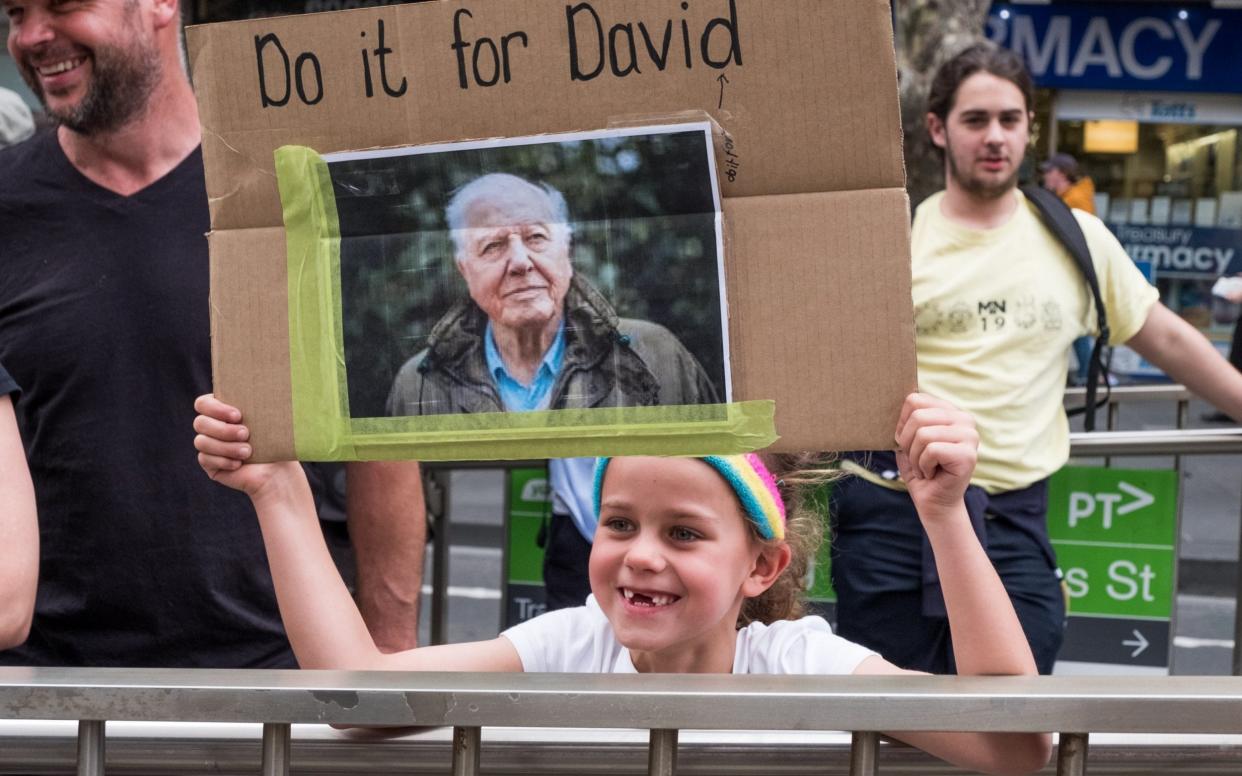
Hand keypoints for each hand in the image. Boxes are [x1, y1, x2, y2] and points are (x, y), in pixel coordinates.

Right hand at [193, 394, 298, 499]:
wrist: (280, 470)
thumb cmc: (277, 441)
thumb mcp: (269, 418)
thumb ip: (259, 401)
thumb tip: (262, 379)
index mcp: (223, 411)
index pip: (203, 403)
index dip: (216, 408)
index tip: (238, 415)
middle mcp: (213, 427)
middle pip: (200, 422)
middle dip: (223, 429)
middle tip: (246, 434)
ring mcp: (209, 446)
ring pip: (201, 441)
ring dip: (226, 447)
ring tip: (248, 452)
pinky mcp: (209, 464)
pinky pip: (205, 459)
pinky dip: (223, 461)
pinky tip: (239, 464)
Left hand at [894, 393, 978, 516]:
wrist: (933, 502)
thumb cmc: (919, 469)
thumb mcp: (908, 440)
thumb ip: (906, 419)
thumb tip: (890, 399)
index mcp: (950, 410)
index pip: (914, 400)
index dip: (902, 424)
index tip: (908, 443)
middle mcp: (965, 419)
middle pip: (917, 416)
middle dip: (907, 442)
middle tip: (916, 459)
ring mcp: (970, 436)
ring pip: (923, 434)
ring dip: (915, 457)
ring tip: (924, 468)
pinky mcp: (968, 455)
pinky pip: (931, 450)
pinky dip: (923, 466)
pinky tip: (932, 474)